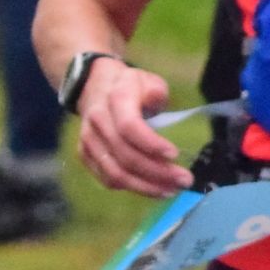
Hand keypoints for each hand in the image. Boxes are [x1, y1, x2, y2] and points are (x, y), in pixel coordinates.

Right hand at [76, 59, 189, 197]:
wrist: (94, 87)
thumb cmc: (130, 87)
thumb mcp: (148, 80)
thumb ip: (156, 91)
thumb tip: (156, 100)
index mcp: (115, 99)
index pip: (128, 126)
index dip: (151, 144)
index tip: (174, 154)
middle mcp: (97, 121)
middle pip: (125, 155)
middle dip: (157, 172)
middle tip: (185, 180)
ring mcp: (88, 140)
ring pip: (115, 172)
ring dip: (145, 186)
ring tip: (171, 189)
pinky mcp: (85, 154)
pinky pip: (107, 178)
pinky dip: (130, 188)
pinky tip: (152, 189)